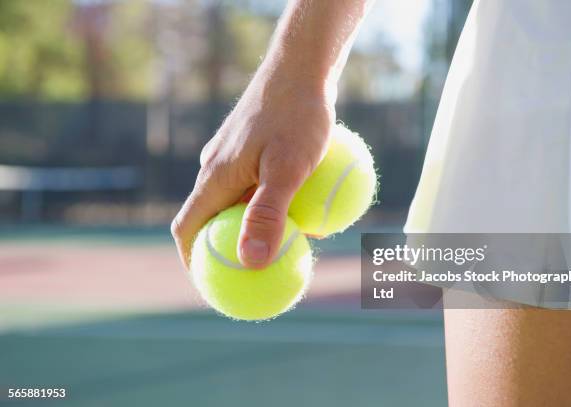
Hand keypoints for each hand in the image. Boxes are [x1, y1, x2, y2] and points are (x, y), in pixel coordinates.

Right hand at [171, 63, 334, 269]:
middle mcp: (216, 168)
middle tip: (248, 275)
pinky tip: (298, 210)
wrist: (301, 67)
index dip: (193, 262)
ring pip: (233, 201)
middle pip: (209, 218)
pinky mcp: (250, 147)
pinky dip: (265, 204)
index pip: (187, 229)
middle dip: (223, 249)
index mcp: (215, 177)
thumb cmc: (298, 115)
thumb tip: (250, 262)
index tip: (211, 286)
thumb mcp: (289, 167)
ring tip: (276, 248)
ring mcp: (232, 156)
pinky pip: (252, 184)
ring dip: (248, 226)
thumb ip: (268, 214)